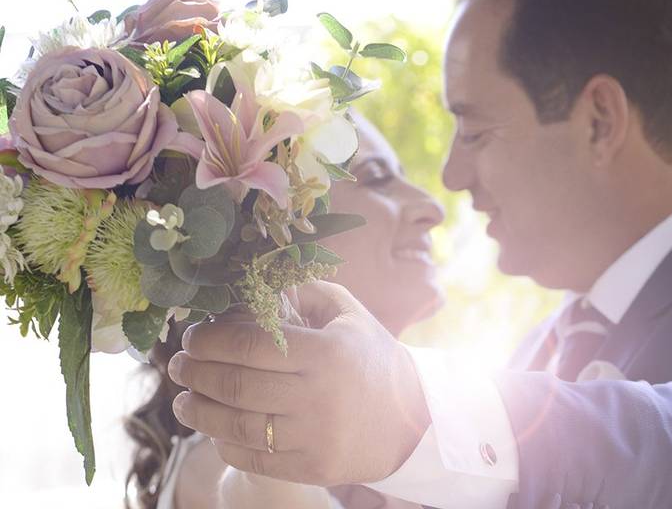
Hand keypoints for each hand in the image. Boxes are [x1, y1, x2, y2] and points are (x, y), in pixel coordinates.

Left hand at [167, 281, 430, 485]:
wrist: (414, 419)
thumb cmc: (372, 357)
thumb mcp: (348, 314)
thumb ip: (302, 291)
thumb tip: (249, 283)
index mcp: (327, 351)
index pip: (250, 344)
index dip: (211, 340)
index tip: (192, 337)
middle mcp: (319, 395)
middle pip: (236, 385)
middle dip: (195, 373)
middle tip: (177, 366)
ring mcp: (315, 436)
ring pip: (237, 426)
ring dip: (199, 412)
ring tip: (183, 400)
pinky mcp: (313, 468)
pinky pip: (253, 458)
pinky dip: (224, 443)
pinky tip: (214, 428)